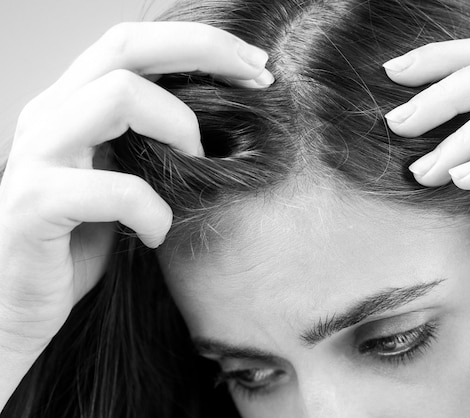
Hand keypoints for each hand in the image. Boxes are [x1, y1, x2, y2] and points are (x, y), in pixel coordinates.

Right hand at [0, 21, 272, 407]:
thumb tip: (218, 122)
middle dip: (205, 51)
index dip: (200, 42)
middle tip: (259, 79)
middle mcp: (49, 116)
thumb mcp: (120, 178)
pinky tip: (155, 234)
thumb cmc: (77, 243)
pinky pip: (114, 189)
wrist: (14, 307)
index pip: (134, 42)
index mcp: (71, 105)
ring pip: (118, 96)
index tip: (256, 66)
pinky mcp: (34, 206)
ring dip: (180, 129)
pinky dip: (153, 211)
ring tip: (196, 168)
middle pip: (126, 46)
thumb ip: (147, 144)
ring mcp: (37, 156)